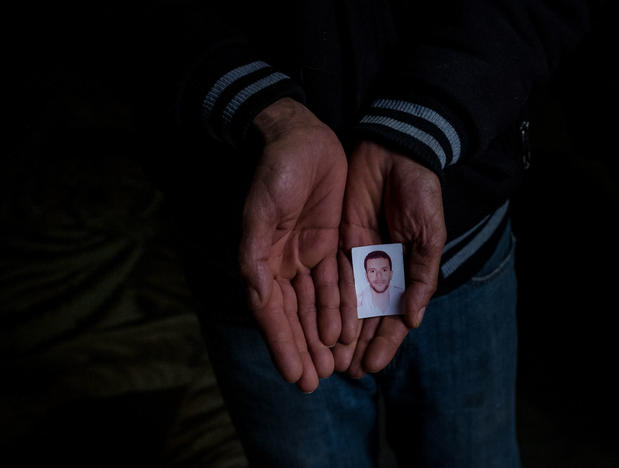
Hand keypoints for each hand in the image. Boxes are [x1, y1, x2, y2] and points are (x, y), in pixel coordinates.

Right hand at [239, 98, 346, 391]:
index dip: (283, 345)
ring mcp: (309, 255)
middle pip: (296, 317)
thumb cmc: (276, 173)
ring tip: (335, 366)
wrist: (302, 139)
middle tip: (318, 382)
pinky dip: (342, 308)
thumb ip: (255, 255)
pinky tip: (348, 331)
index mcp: (264, 260)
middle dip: (306, 349)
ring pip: (318, 305)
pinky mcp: (331, 243)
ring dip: (325, 336)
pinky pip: (339, 282)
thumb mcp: (261, 211)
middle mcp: (285, 264)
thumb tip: (256, 296)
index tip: (295, 376)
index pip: (273, 313)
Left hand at [333, 141, 445, 376]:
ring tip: (329, 357)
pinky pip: (331, 277)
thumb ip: (422, 276)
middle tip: (345, 372)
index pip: (395, 314)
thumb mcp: (429, 234)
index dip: (385, 342)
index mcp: (407, 270)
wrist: (395, 151)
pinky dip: (327, 301)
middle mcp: (382, 269)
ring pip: (347, 302)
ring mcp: (359, 257)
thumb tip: (413, 319)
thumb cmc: (420, 191)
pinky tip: (319, 324)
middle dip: (358, 344)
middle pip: (368, 315)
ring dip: (339, 331)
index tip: (373, 366)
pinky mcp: (338, 241)